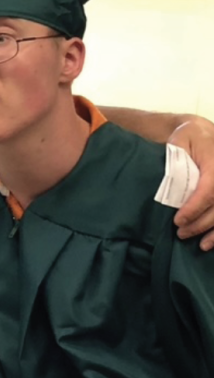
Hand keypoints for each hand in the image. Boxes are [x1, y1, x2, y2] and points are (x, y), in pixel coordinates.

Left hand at [169, 118, 213, 249]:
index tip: (178, 220)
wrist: (204, 133)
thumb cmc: (188, 138)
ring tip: (197, 244)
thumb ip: (175, 161)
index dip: (194, 208)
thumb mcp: (178, 142)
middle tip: (181, 232)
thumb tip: (168, 183)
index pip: (209, 189)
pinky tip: (211, 243)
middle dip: (200, 223)